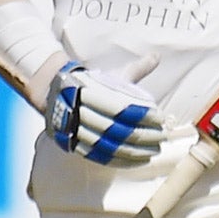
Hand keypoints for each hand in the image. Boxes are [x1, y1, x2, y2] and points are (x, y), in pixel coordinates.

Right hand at [45, 58, 166, 164]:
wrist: (56, 93)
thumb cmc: (95, 84)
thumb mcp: (115, 75)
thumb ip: (138, 68)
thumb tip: (157, 56)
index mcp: (98, 94)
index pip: (126, 110)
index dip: (146, 117)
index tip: (161, 119)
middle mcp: (87, 113)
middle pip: (121, 130)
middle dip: (146, 136)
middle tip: (163, 137)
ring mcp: (80, 131)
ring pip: (112, 146)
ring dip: (137, 152)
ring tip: (154, 151)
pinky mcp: (77, 144)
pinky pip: (102, 157)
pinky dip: (122, 161)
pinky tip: (138, 161)